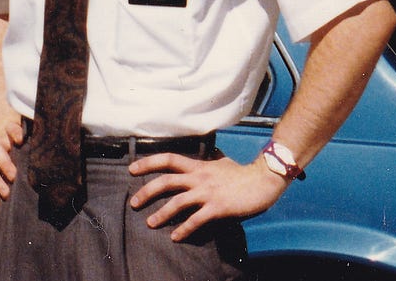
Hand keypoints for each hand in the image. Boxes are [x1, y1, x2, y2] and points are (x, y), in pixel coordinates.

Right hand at [0, 108, 24, 205]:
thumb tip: (45, 146)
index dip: (14, 133)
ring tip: (7, 194)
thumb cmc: (19, 146)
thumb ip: (32, 142)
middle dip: (4, 164)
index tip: (20, 140)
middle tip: (14, 177)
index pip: (12, 130)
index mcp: (9, 136)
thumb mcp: (26, 141)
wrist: (1, 145)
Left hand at [127, 153, 286, 241]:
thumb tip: (207, 158)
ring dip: (161, 214)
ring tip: (150, 223)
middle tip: (133, 203)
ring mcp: (207, 192)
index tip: (132, 169)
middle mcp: (199, 178)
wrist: (263, 179)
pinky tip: (176, 237)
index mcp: (198, 166)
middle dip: (146, 192)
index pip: (167, 159)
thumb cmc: (242, 172)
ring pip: (177, 202)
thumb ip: (210, 162)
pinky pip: (196, 219)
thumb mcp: (221, 162)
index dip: (148, 163)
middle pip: (166, 181)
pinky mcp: (218, 207)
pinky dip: (184, 229)